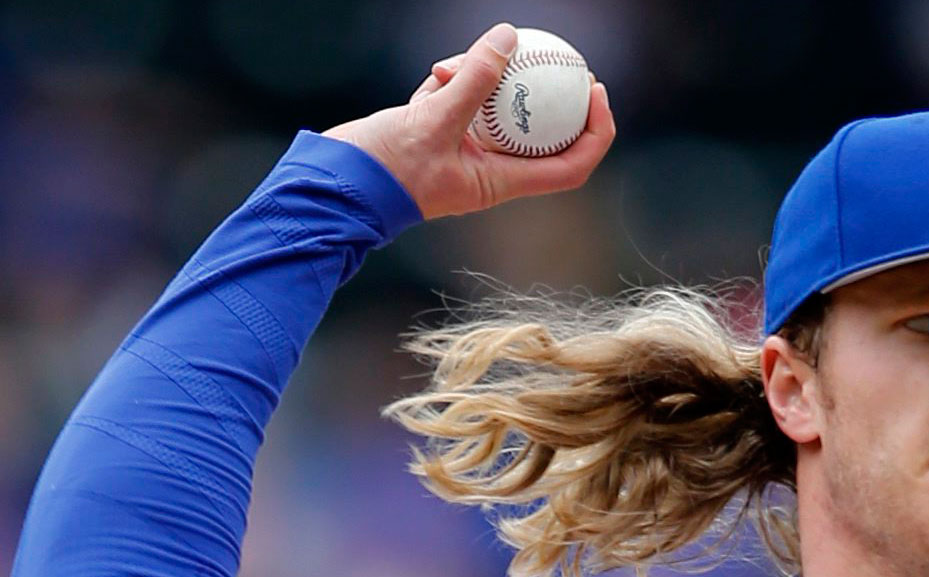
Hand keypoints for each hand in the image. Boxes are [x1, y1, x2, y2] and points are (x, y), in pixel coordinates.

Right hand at [323, 23, 615, 220]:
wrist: (333, 186)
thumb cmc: (383, 170)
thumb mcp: (432, 119)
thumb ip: (473, 80)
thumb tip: (507, 39)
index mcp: (501, 182)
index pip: (569, 165)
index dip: (594, 132)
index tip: (595, 92)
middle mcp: (489, 170)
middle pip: (539, 131)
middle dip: (552, 95)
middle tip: (560, 57)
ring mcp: (463, 151)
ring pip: (495, 107)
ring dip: (483, 78)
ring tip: (453, 66)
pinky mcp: (437, 133)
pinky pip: (461, 100)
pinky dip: (453, 81)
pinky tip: (436, 74)